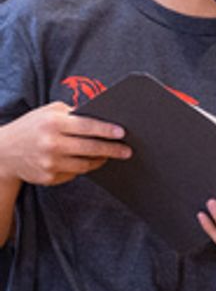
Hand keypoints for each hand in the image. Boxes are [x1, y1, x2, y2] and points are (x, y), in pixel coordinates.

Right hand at [0, 102, 129, 185]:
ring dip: (100, 160)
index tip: (123, 132)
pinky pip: (74, 173)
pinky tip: (88, 161)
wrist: (3, 152)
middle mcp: (50, 143)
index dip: (106, 130)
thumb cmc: (32, 127)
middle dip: (112, 149)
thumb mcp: (49, 113)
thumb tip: (104, 118)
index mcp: (52, 123)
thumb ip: (73, 114)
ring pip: (85, 164)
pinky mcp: (48, 178)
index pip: (86, 126)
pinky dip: (82, 167)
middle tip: (128, 150)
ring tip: (109, 155)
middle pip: (90, 148)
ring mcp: (49, 163)